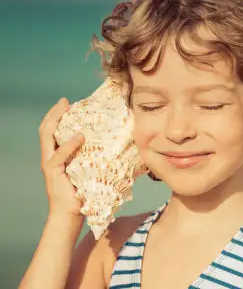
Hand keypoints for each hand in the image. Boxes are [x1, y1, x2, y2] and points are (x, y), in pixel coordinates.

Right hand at [39, 98, 84, 217]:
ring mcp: (50, 165)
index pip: (52, 131)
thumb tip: (121, 145)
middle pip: (46, 130)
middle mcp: (50, 157)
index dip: (57, 116)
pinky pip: (58, 156)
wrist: (71, 215)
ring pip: (47, 137)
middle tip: (64, 101)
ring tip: (66, 109)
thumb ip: (95, 157)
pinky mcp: (53, 173)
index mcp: (58, 156)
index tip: (67, 103)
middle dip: (54, 113)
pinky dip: (68, 145)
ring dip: (56, 121)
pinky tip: (79, 137)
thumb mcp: (90, 171)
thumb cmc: (84, 194)